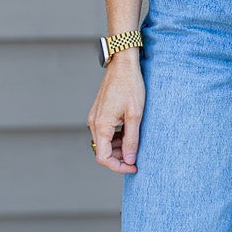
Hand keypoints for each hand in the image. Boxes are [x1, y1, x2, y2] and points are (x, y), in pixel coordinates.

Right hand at [89, 51, 144, 172]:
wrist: (123, 64)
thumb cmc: (130, 86)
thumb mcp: (135, 115)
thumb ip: (131, 139)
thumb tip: (130, 159)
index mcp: (101, 125)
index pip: (103, 158)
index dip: (119, 167)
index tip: (134, 167)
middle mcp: (94, 123)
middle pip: (102, 152)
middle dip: (119, 158)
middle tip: (137, 156)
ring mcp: (95, 117)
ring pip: (103, 143)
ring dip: (117, 148)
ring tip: (135, 143)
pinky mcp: (99, 112)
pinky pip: (104, 132)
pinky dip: (115, 138)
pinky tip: (128, 132)